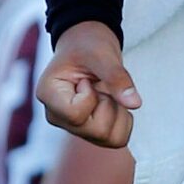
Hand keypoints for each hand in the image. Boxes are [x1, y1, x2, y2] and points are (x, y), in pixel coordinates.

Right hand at [37, 21, 140, 147]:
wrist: (87, 44)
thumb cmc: (88, 44)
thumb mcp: (102, 54)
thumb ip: (117, 77)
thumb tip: (135, 104)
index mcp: (49, 94)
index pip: (76, 115)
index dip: (92, 97)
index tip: (87, 80)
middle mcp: (57, 116)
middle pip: (95, 131)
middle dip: (108, 105)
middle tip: (100, 85)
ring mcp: (73, 127)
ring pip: (108, 139)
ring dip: (117, 113)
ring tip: (105, 92)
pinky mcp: (89, 131)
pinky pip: (117, 139)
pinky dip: (122, 120)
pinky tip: (111, 101)